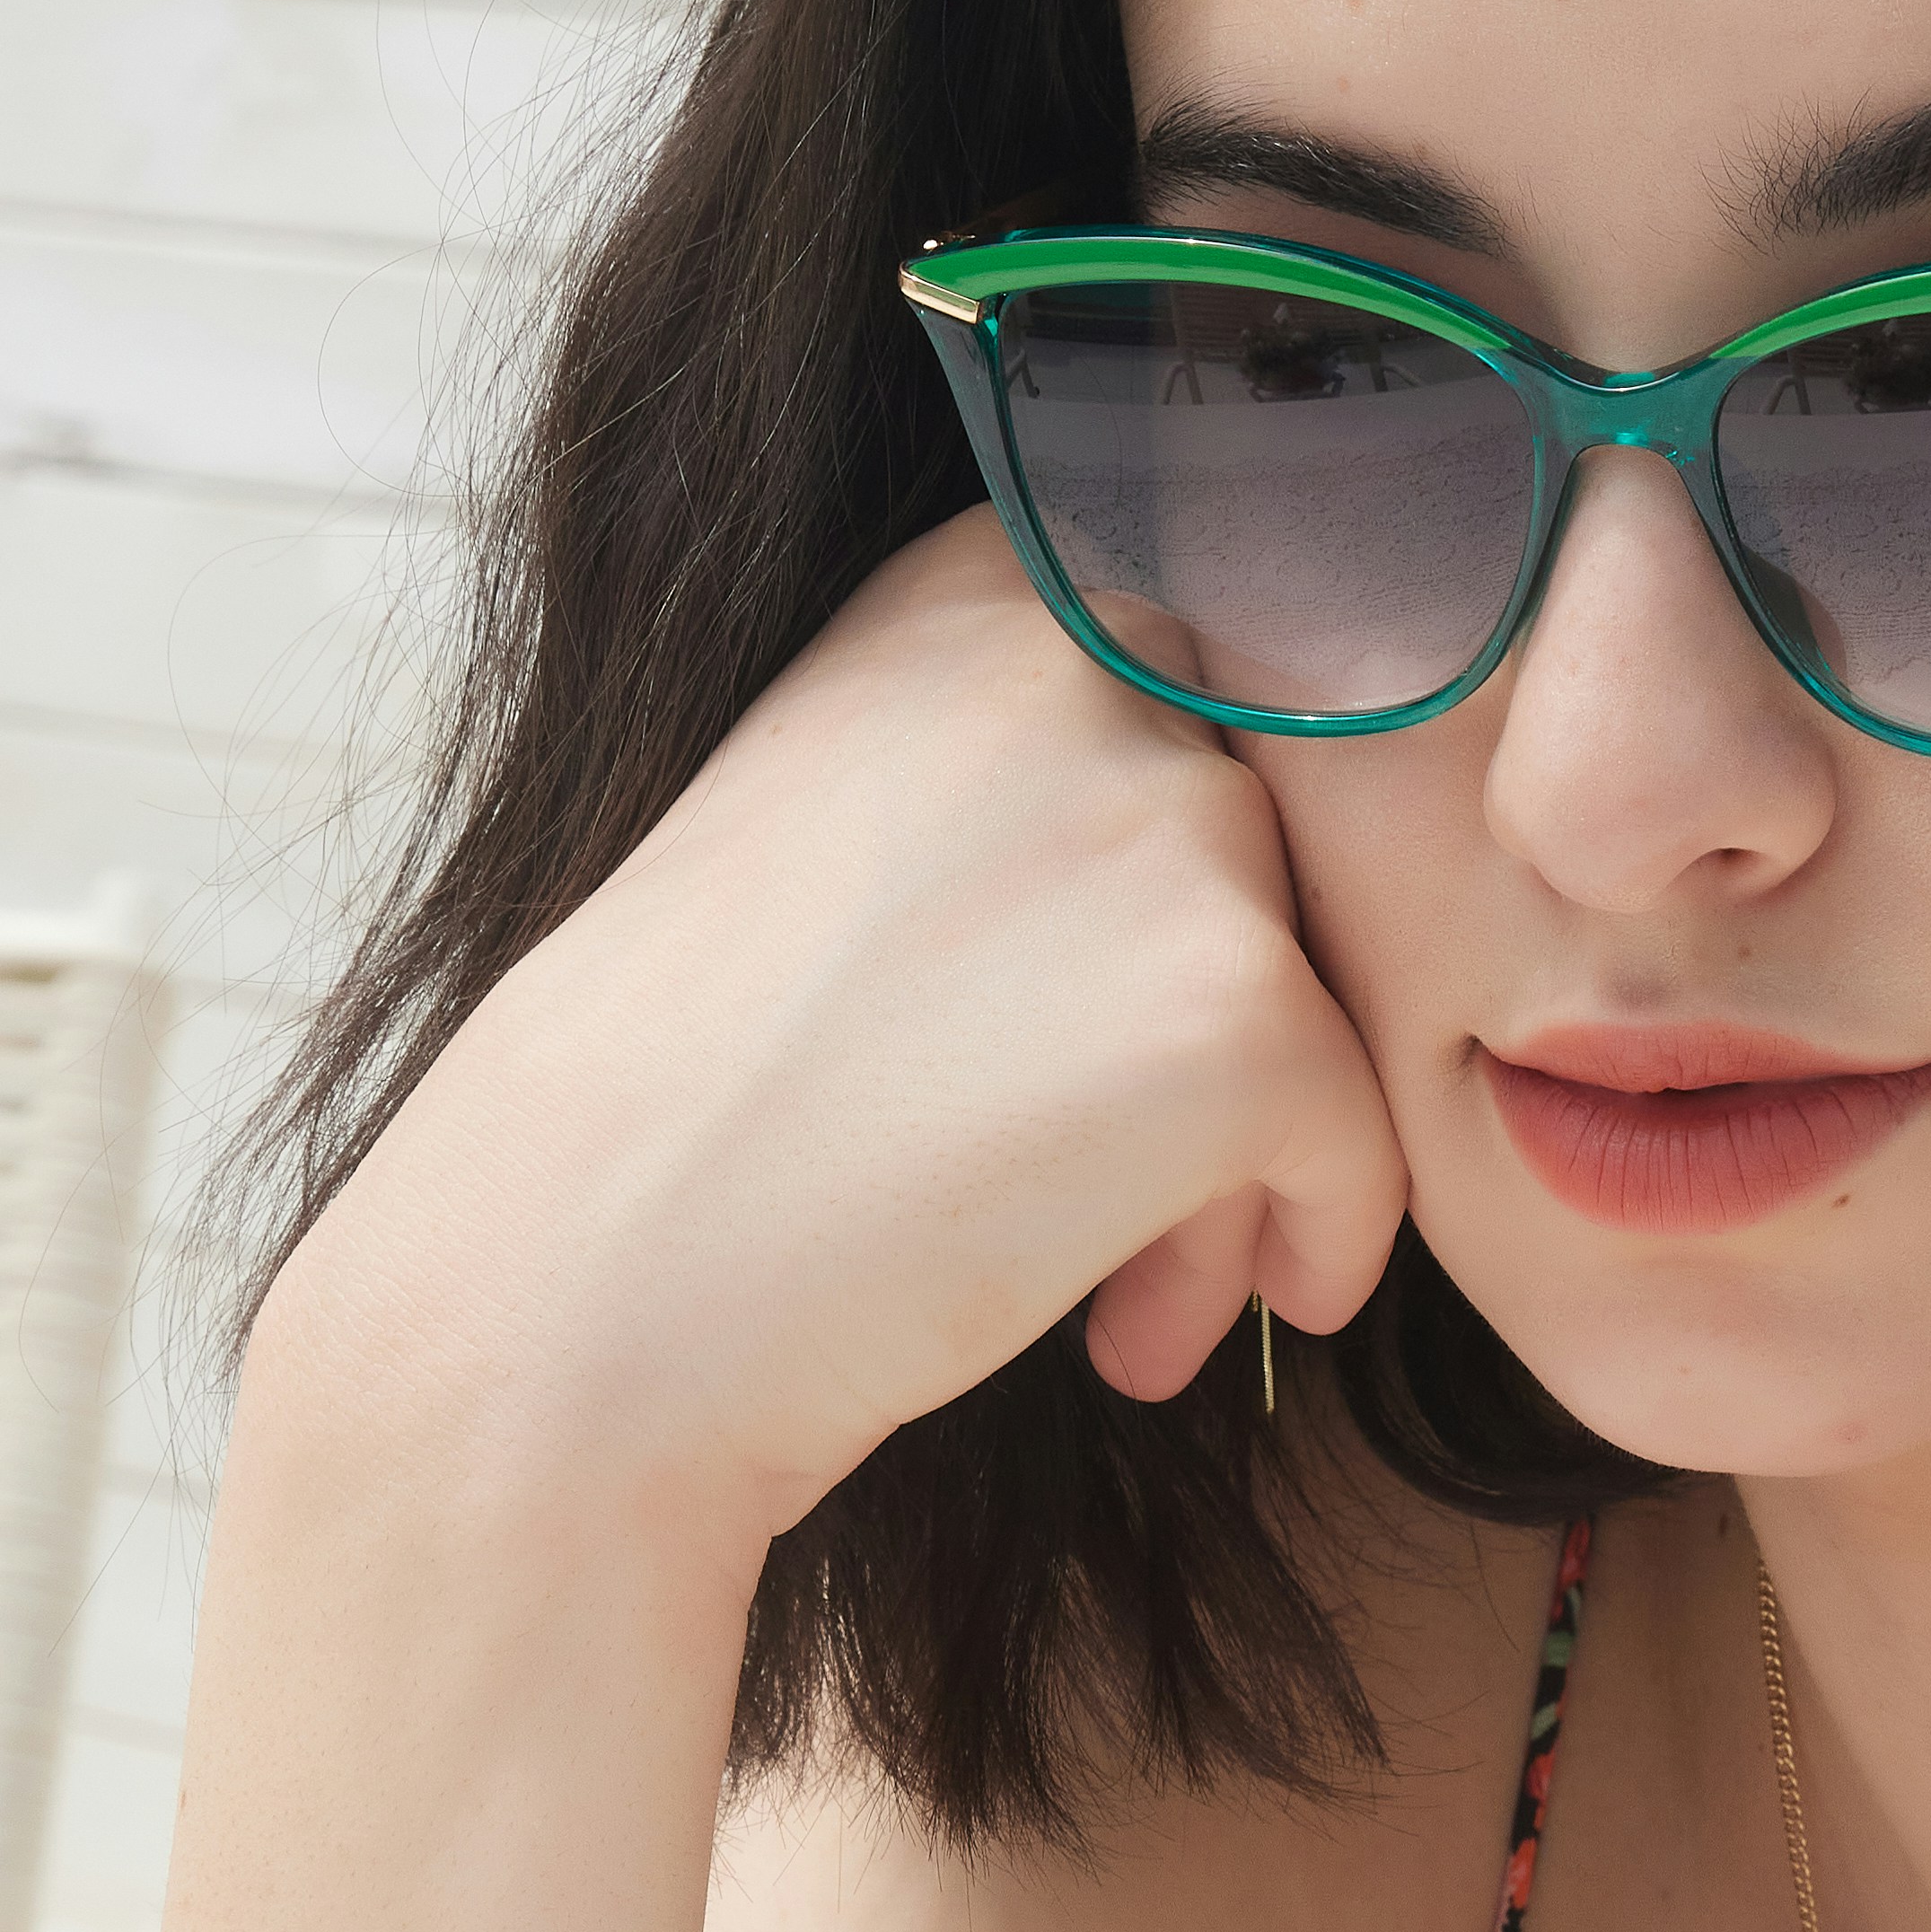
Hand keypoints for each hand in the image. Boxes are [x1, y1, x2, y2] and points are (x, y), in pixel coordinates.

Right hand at [263, 511, 1414, 1548]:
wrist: (574, 1281)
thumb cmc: (680, 1103)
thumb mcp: (834, 829)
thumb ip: (1023, 780)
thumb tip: (1234, 858)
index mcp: (978, 588)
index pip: (1214, 711)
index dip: (1189, 898)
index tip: (1104, 1032)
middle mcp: (1084, 657)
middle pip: (1272, 870)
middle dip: (1216, 1053)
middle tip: (1106, 1208)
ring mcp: (1169, 824)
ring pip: (1315, 1007)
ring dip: (1236, 1171)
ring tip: (1110, 1309)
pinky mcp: (1234, 1007)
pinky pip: (1356, 1137)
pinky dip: (1307, 1245)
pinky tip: (1149, 1343)